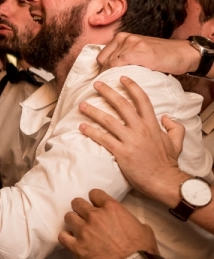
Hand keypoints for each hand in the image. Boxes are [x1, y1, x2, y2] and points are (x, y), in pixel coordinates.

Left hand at [59, 189, 159, 258]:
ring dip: (73, 222)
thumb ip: (129, 219)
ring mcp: (84, 231)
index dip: (95, 199)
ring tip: (79, 229)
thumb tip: (127, 222)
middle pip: (77, 203)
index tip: (95, 205)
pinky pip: (62, 236)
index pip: (94, 193)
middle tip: (85, 217)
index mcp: (112, 208)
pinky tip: (72, 240)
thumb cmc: (143, 250)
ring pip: (68, 217)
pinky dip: (66, 237)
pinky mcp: (78, 246)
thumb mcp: (143, 228)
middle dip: (80, 209)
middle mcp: (95, 216)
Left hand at [78, 76, 186, 206]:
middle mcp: (140, 129)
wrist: (164, 181)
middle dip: (107, 92)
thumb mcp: (176, 142)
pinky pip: (103, 139)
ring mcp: (130, 140)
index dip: (132, 87)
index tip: (122, 78)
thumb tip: (166, 116)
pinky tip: (82, 127)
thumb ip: (175, 127)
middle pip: (122, 105)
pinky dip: (91, 132)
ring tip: (82, 105)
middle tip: (96, 84)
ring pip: (108, 120)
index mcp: (152, 125)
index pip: (142, 100)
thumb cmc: (168, 163)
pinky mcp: (121, 152)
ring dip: (93, 111)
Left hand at [97, 33, 198, 75]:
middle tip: (112, 86)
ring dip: (112, 76)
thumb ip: (123, 56)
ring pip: (110, 64)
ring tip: (119, 85)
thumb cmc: (161, 55)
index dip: (102, 70)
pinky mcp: (139, 52)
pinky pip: (119, 65)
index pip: (101, 56)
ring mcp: (131, 44)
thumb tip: (107, 72)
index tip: (107, 81)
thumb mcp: (138, 51)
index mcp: (121, 37)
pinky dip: (119, 75)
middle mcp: (124, 38)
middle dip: (106, 74)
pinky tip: (126, 82)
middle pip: (103, 61)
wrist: (183, 53)